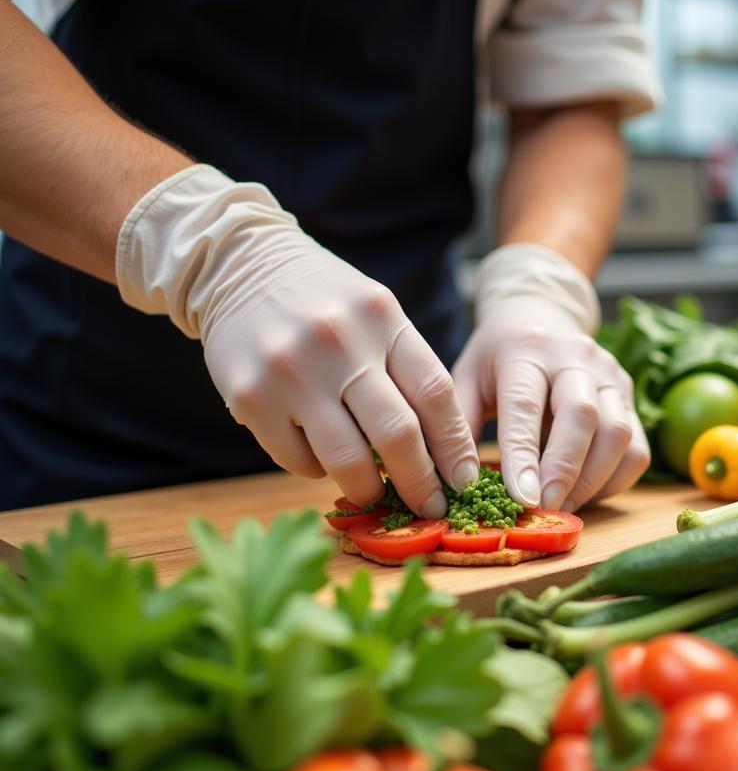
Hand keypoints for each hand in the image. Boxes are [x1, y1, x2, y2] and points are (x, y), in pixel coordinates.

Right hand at [116, 166, 478, 513]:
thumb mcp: (375, 312)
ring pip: (347, 459)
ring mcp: (291, 371)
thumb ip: (405, 367)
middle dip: (422, 483)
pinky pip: (297, 460)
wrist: (240, 264)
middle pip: (397, 434)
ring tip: (376, 494)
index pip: (435, 393)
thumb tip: (439, 449)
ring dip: (369, 488)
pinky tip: (322, 458)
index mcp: (382, 318)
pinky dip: (318, 471)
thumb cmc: (325, 299)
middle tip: (431, 506)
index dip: (456, 446)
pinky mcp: (250, 397)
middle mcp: (339, 342)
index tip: (465, 480)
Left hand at [454, 245, 648, 510]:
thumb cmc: (497, 357)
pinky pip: (636, 448)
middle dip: (564, 471)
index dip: (524, 455)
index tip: (521, 499)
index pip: (525, 405)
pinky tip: (585, 494)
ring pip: (617, 434)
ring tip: (561, 506)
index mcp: (525, 350)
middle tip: (544, 510)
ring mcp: (610, 375)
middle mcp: (575, 358)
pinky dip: (614, 481)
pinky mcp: (630, 396)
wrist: (542, 314)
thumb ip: (458, 423)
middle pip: (582, 416)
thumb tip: (458, 483)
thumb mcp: (466, 375)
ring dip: (592, 481)